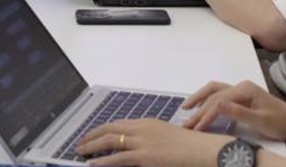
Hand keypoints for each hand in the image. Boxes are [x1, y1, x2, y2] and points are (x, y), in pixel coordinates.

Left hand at [77, 118, 228, 166]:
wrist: (205, 150)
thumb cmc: (192, 147)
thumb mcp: (167, 137)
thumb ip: (151, 139)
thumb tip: (139, 148)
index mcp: (148, 123)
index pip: (119, 123)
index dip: (103, 128)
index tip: (93, 133)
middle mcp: (143, 128)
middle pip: (110, 128)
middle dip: (92, 134)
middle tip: (81, 141)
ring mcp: (143, 141)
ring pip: (110, 140)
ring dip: (92, 145)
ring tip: (81, 151)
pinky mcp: (146, 156)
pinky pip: (119, 157)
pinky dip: (103, 160)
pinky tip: (93, 163)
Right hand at [184, 80, 285, 142]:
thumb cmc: (282, 124)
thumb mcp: (261, 121)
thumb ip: (238, 112)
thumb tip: (216, 103)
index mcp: (244, 90)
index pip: (218, 102)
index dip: (205, 116)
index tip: (195, 129)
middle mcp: (241, 86)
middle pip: (213, 96)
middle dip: (198, 110)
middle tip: (185, 124)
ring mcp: (242, 90)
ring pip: (214, 91)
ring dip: (199, 99)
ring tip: (185, 109)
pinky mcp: (243, 97)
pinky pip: (220, 94)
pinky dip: (208, 99)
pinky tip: (202, 106)